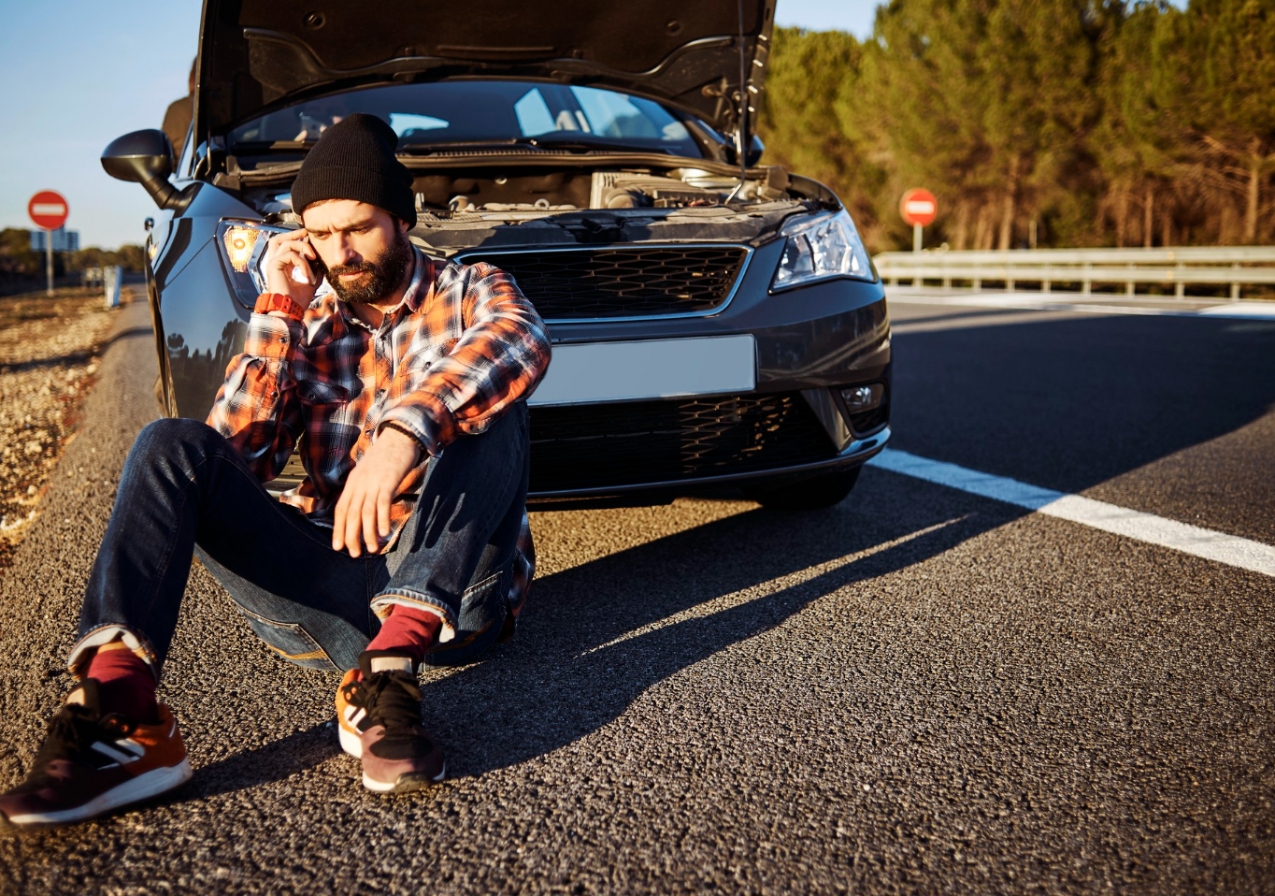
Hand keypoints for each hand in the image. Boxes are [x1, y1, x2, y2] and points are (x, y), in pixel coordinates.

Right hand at [264, 229, 320, 305]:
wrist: (290, 311)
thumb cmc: (298, 301)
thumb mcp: (311, 282)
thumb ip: (314, 271)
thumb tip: (321, 262)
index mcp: (283, 266)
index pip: (286, 246)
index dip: (297, 239)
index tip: (309, 236)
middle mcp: (276, 263)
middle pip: (278, 239)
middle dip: (293, 233)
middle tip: (306, 232)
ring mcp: (273, 264)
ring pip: (286, 244)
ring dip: (303, 248)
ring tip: (313, 258)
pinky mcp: (273, 266)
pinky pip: (290, 255)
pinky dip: (302, 263)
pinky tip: (307, 275)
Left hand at [332, 427, 422, 556]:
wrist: (400, 435)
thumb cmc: (388, 457)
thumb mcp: (370, 472)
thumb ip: (364, 488)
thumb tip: (362, 509)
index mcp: (353, 482)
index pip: (341, 509)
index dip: (338, 529)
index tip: (338, 546)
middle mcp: (359, 482)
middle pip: (351, 513)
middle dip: (351, 536)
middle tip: (354, 554)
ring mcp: (373, 481)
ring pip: (365, 512)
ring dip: (367, 533)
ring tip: (372, 549)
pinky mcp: (388, 480)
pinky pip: (382, 503)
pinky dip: (382, 519)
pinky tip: (384, 532)